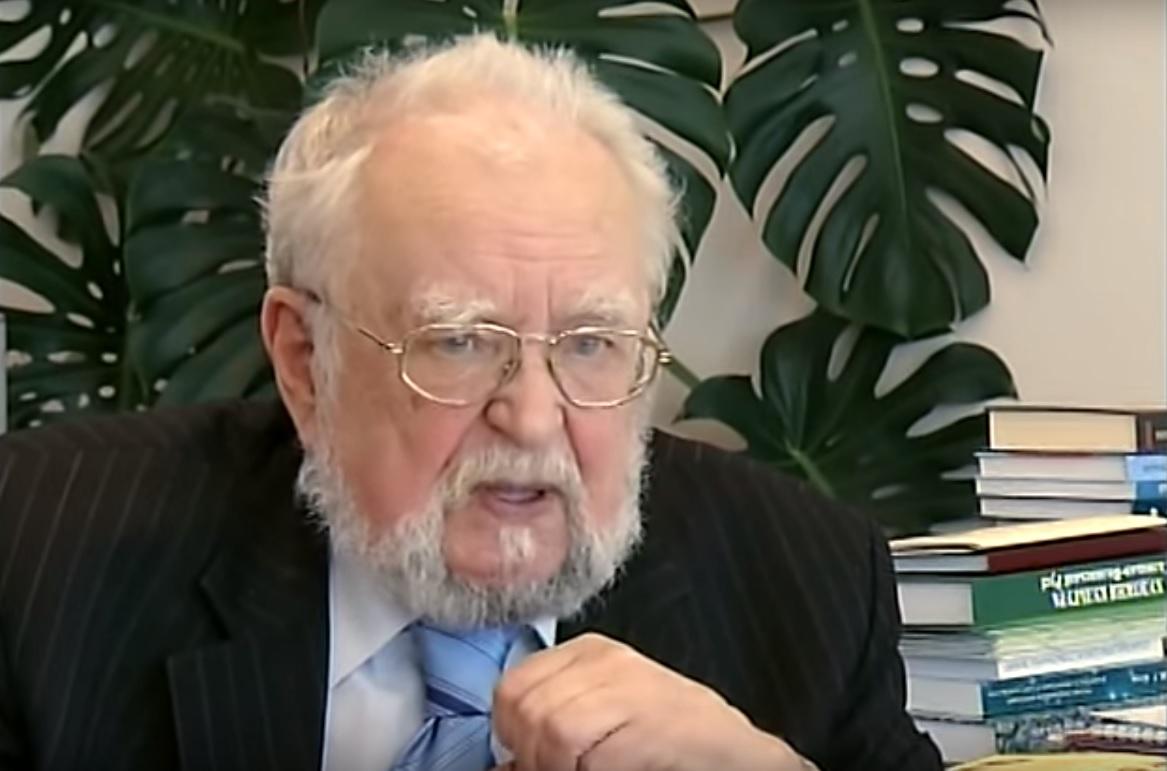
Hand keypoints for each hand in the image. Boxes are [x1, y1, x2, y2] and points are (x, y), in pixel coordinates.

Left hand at [491, 633, 807, 770]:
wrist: (737, 758)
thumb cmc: (671, 745)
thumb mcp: (603, 719)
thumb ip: (552, 724)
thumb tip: (503, 761)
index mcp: (588, 654)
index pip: (513, 685)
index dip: (511, 732)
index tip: (527, 760)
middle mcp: (607, 661)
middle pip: (524, 706)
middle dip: (530, 754)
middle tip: (561, 770)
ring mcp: (631, 686)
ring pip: (550, 729)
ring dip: (559, 768)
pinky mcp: (650, 721)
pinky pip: (586, 753)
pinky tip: (617, 770)